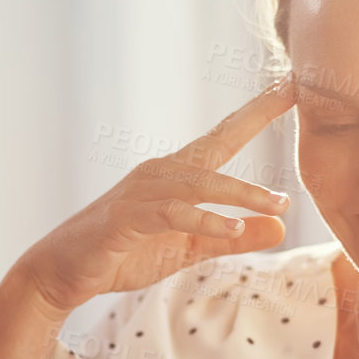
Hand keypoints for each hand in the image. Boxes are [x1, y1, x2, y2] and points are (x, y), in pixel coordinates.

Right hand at [18, 78, 296, 317]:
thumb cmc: (122, 254)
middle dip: (255, 116)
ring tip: (278, 203)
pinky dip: (203, 222)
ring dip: (240, 193)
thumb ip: (230, 238)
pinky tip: (230, 229)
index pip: (224, 137)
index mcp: (176, 176)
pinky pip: (171, 215)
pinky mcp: (126, 219)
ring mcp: (141, 193)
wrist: (62, 272)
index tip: (292, 85)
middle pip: (216, 143)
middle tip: (296, 94)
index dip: (257, 112)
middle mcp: (160, 173)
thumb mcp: (187, 250)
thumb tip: (279, 225)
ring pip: (199, 184)